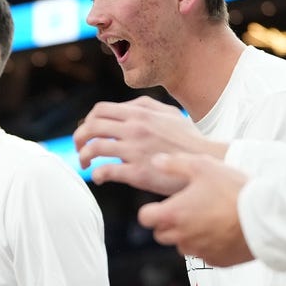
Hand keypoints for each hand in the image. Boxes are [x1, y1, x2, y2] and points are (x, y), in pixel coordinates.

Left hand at [73, 98, 227, 194]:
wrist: (206, 161)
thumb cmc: (188, 140)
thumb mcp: (169, 114)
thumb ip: (146, 106)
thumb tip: (126, 106)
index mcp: (140, 113)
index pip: (100, 111)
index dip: (88, 121)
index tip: (88, 133)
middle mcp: (134, 129)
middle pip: (91, 127)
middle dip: (79, 138)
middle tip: (79, 149)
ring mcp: (135, 150)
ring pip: (94, 148)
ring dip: (84, 157)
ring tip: (85, 164)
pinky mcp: (137, 172)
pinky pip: (106, 171)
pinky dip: (97, 174)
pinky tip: (98, 178)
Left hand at [136, 153, 254, 264]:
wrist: (266, 217)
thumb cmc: (234, 191)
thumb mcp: (203, 166)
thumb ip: (175, 164)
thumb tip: (156, 161)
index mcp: (173, 214)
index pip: (145, 218)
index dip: (151, 210)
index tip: (162, 206)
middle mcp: (181, 236)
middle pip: (161, 234)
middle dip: (169, 223)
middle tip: (189, 209)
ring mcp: (198, 251)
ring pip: (182, 245)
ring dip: (189, 235)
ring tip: (210, 218)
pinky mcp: (216, 261)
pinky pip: (204, 254)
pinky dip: (209, 244)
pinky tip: (223, 230)